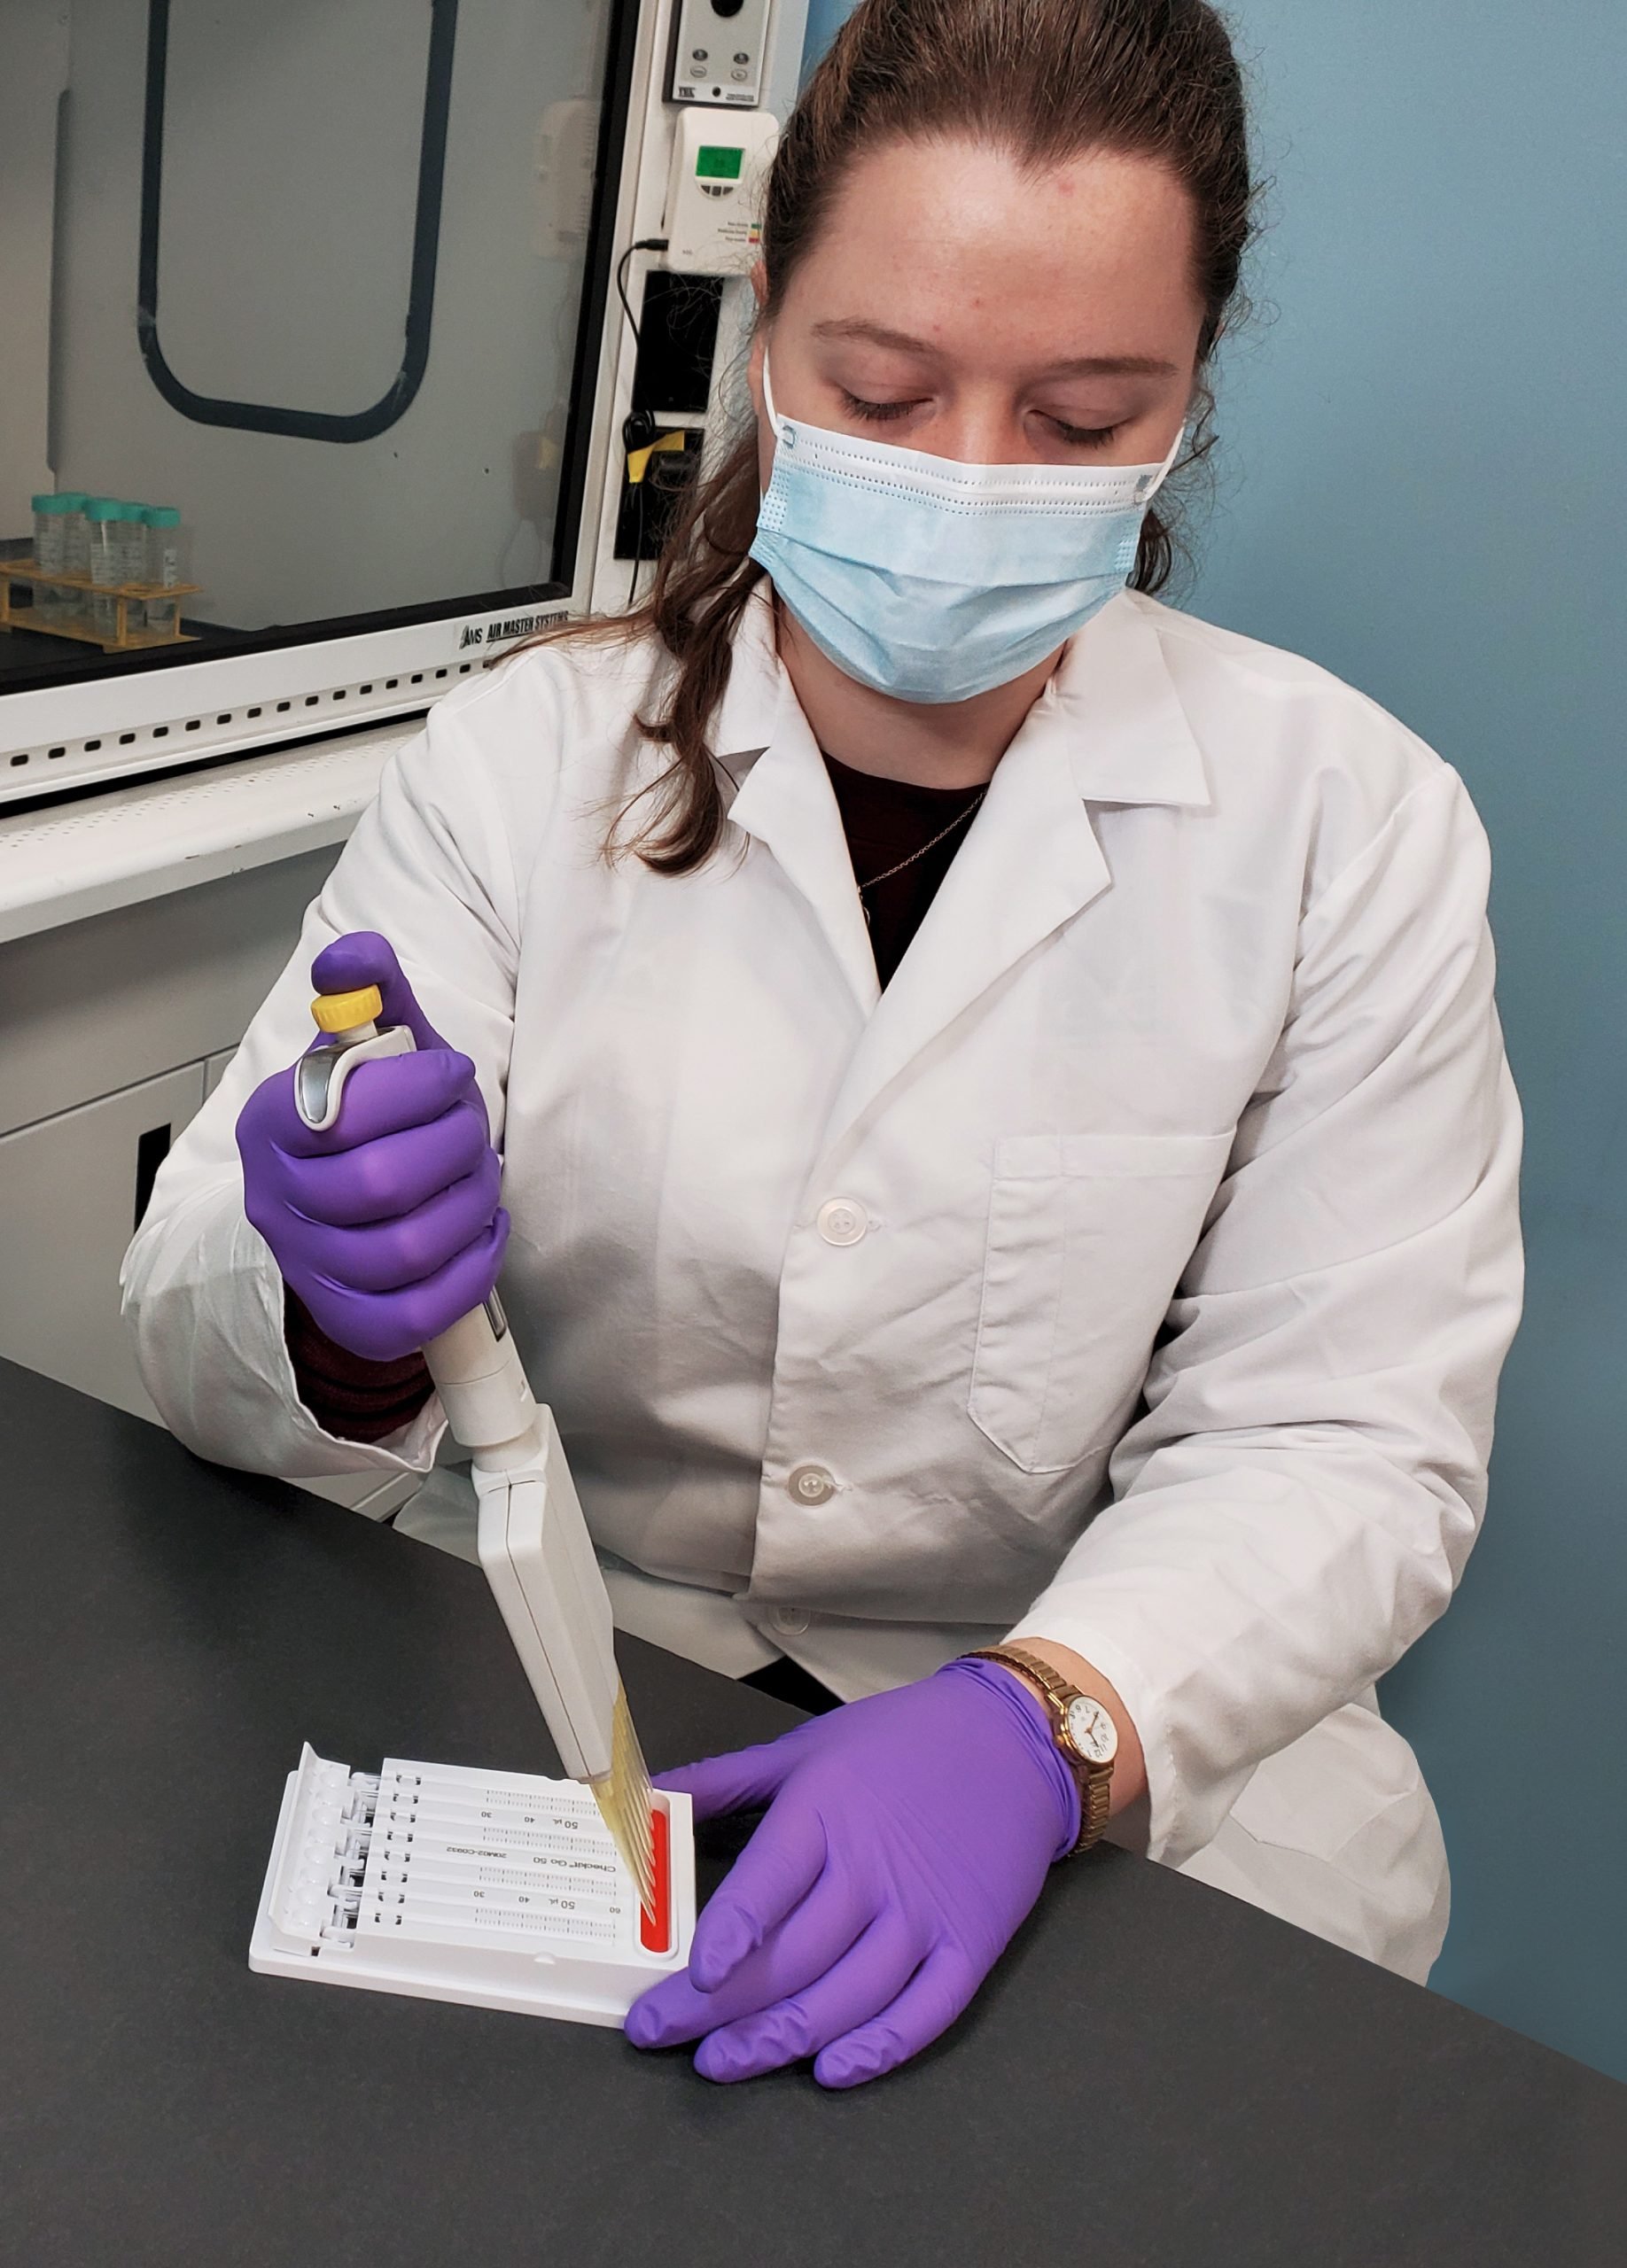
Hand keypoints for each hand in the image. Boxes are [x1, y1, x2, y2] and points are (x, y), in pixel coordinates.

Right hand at [236, 931, 507, 1361]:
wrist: (350, 1211)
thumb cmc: (375, 1120)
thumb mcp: (375, 1046)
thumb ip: (369, 990)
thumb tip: (352, 959)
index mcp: (272, 1123)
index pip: (343, 1111)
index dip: (415, 1090)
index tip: (450, 1075)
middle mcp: (275, 1200)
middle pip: (381, 1184)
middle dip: (454, 1148)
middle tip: (472, 1129)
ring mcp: (309, 1268)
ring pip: (406, 1249)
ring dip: (469, 1205)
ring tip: (481, 1177)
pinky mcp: (351, 1319)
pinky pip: (419, 1311)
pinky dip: (471, 1268)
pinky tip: (483, 1229)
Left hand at [625, 1660, 1077, 2088]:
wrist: (1013, 1742)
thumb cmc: (899, 1743)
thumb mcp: (804, 1747)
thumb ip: (720, 1781)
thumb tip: (637, 1798)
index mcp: (827, 1809)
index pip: (772, 1882)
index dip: (732, 1936)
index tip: (692, 1978)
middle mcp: (875, 1868)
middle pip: (795, 1955)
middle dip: (720, 2007)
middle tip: (660, 2034)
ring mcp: (925, 1914)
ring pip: (848, 1996)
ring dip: (782, 2039)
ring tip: (721, 2062)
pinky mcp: (969, 1947)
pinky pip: (924, 2014)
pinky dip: (878, 2049)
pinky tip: (831, 2071)